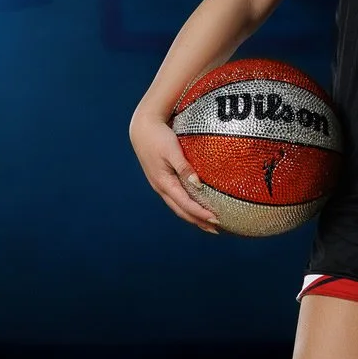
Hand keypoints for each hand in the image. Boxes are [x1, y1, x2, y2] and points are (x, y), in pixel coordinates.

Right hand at [129, 107, 219, 233]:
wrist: (142, 129)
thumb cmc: (159, 137)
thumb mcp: (172, 150)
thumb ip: (184, 167)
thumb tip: (197, 184)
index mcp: (163, 182)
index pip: (185, 204)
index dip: (200, 213)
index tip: (215, 219)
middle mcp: (161, 187)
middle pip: (181, 210)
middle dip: (198, 221)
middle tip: (216, 230)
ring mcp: (160, 185)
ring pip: (177, 207)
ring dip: (192, 217)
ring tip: (207, 224)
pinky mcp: (162, 181)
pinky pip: (175, 199)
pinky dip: (187, 207)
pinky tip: (195, 208)